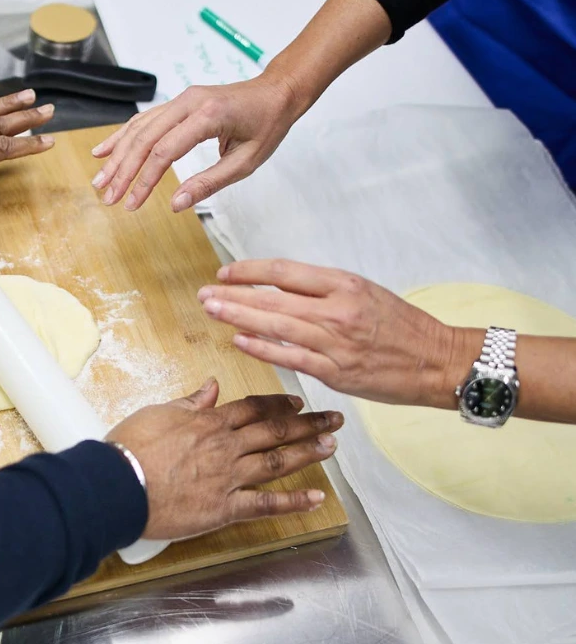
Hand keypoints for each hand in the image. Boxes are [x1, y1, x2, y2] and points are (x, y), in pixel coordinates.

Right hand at [90, 74, 304, 212]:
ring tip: (100, 180)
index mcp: (208, 116)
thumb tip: (176, 204)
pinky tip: (105, 151)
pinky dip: (123, 135)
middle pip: (145, 139)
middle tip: (108, 197)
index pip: (165, 152)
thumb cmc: (267, 126)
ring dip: (117, 155)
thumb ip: (209, 183)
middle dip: (123, 171)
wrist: (277, 91)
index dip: (144, 181)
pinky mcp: (178, 102)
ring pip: (139, 128)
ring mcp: (181, 99)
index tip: (132, 205)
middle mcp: (189, 103)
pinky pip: (145, 120)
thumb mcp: (245, 162)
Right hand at [105, 378, 341, 540]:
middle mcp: (226, 446)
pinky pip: (265, 505)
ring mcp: (229, 477)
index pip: (252, 408)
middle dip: (307, 423)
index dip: (278, 404)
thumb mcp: (159, 413)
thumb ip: (190, 402)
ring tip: (331, 446)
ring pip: (276, 462)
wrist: (118, 483)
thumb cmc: (131, 447)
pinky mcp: (224, 508)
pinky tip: (317, 499)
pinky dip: (293, 502)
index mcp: (209, 422)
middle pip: (274, 431)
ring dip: (307, 453)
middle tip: (333, 419)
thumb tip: (212, 386)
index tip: (298, 401)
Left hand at [198, 259, 473, 406]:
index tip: (226, 273)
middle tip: (206, 294)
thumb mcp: (365, 292)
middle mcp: (337, 310)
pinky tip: (239, 340)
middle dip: (234, 295)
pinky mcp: (335, 372)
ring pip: (276, 327)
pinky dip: (262, 349)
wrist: (437, 360)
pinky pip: (291, 358)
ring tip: (212, 311)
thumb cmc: (402, 326)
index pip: (285, 272)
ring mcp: (335, 342)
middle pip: (273, 299)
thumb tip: (278, 288)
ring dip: (239, 317)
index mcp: (344, 284)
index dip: (250, 271)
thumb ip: (323, 290)